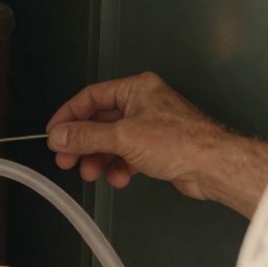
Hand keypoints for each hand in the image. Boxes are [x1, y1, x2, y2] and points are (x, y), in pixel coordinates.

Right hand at [45, 72, 267, 215]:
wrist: (213, 166)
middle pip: (100, 122)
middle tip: (67, 159)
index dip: (69, 116)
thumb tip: (59, 135)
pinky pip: (127, 155)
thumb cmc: (181, 142)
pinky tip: (119, 177)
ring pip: (112, 141)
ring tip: (92, 173)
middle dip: (83, 143)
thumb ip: (87, 136)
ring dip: (100, 158)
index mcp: (136, 89)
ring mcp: (150, 126)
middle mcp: (143, 104)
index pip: (91, 97)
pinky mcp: (157, 148)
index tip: (54, 133)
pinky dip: (119, 167)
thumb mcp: (123, 137)